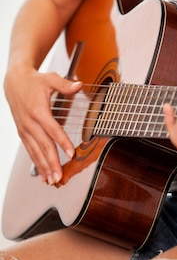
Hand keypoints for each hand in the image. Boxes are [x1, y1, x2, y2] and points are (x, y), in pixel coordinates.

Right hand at [4, 65, 81, 184]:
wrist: (14, 82)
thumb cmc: (34, 81)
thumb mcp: (50, 78)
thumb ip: (65, 84)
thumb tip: (79, 85)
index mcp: (38, 110)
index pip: (53, 129)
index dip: (62, 142)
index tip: (71, 153)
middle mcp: (30, 122)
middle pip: (43, 145)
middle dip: (52, 162)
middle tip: (59, 176)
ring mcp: (24, 129)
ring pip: (35, 152)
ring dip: (44, 167)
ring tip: (52, 180)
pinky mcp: (22, 133)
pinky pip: (30, 151)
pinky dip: (36, 163)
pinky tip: (43, 174)